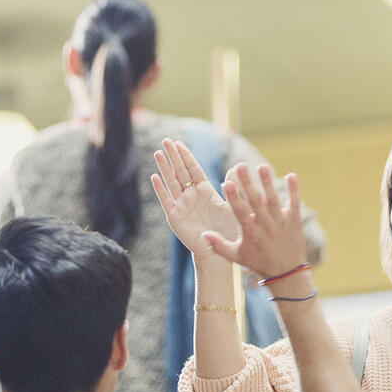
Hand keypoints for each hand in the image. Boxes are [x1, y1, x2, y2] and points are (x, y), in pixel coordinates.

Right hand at [150, 139, 237, 260]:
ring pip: (171, 182)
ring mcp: (182, 205)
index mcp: (205, 191)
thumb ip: (233, 187)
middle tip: (166, 140)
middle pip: (180, 172)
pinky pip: (166, 201)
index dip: (186, 156)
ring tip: (158, 153)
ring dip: (164, 168)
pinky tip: (154, 176)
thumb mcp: (232, 205)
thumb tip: (236, 167)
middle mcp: (191, 196)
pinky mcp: (175, 217)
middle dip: (173, 156)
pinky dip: (160, 189)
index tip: (178, 142)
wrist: (220, 251)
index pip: (193, 169)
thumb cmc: (228, 230)